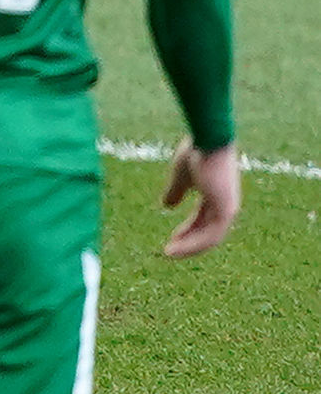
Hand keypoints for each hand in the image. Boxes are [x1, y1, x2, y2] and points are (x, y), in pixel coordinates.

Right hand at [161, 137, 240, 256]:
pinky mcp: (226, 210)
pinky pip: (210, 236)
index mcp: (216, 195)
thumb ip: (175, 191)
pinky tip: (176, 247)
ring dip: (189, 248)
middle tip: (169, 252)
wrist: (208, 139)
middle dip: (188, 243)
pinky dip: (193, 244)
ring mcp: (227, 208)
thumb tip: (166, 206)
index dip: (187, 231)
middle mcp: (225, 204)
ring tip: (169, 254)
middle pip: (207, 232)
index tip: (171, 239)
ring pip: (210, 238)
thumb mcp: (180, 175)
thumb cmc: (196, 151)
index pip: (202, 219)